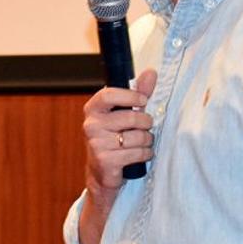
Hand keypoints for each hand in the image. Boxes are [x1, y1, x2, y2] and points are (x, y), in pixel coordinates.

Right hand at [82, 69, 157, 206]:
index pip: (109, 95)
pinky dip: (145, 153)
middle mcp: (91, 125)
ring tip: (143, 142)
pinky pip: (137, 153)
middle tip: (145, 126)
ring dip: (147, 140)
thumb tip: (151, 72)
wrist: (101, 171)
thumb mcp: (124, 113)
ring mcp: (97, 143)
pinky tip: (141, 154)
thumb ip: (138, 92)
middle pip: (131, 117)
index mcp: (93, 109)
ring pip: (138, 137)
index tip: (143, 100)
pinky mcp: (106, 160)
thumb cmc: (114, 137)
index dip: (130, 96)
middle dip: (146, 122)